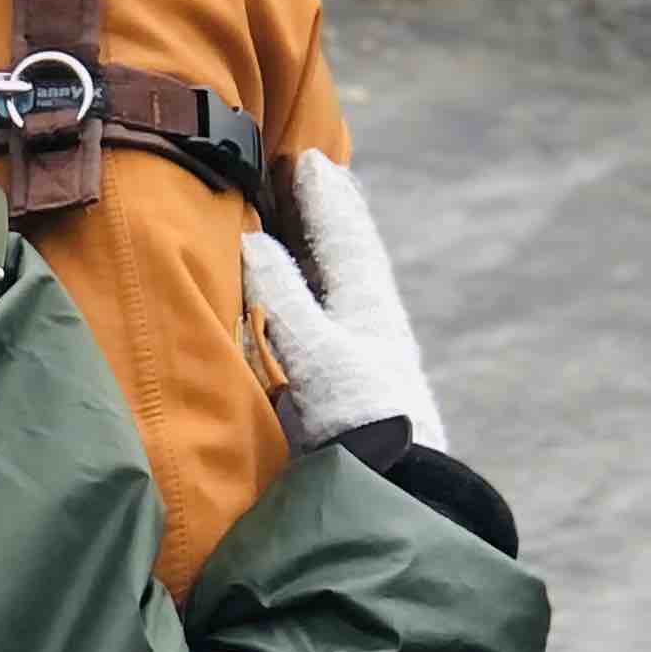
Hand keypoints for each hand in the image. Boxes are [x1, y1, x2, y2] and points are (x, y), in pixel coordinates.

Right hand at [240, 151, 444, 453]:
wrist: (396, 492)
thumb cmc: (358, 420)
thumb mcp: (314, 351)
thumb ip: (282, 295)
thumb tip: (253, 239)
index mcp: (367, 301)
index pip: (343, 233)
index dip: (324, 196)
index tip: (309, 159)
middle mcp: (372, 319)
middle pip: (350, 253)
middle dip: (333, 215)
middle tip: (322, 176)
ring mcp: (367, 353)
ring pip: (344, 284)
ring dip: (326, 252)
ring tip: (312, 228)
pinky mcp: (355, 386)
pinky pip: (334, 317)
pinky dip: (318, 295)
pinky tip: (309, 305)